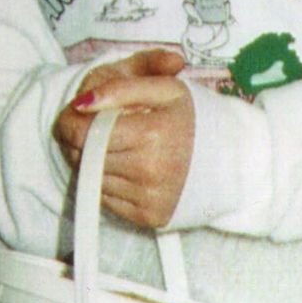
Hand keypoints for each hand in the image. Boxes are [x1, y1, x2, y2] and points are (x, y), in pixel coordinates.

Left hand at [53, 49, 195, 230]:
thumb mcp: (165, 89)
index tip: (77, 115)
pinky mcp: (148, 216)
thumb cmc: (192, 119)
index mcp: (152, 133)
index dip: (71, 121)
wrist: (230, 159)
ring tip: (116, 148)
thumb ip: (121, 86)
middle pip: (83, 156)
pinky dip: (109, 183)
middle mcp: (150, 169)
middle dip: (80, 141)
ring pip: (92, 179)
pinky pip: (107, 199)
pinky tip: (127, 169)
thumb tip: (82, 103)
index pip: (83, 132)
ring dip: (92, 163)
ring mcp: (149, 197)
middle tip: (96, 130)